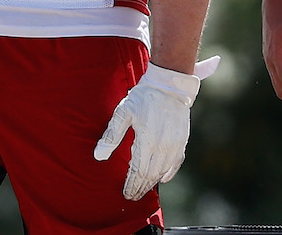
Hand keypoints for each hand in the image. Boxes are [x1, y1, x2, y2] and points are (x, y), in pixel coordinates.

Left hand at [94, 63, 201, 200]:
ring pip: (162, 172)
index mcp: (146, 141)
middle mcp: (163, 147)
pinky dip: (168, 173)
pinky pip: (176, 163)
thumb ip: (111, 136)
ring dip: (152, 182)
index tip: (125, 194)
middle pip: (150, 175)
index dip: (131, 185)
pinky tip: (162, 179)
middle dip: (140, 188)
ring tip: (143, 189)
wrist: (169, 85)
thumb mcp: (123, 113)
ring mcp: (175, 145)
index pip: (138, 171)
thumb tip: (98, 156)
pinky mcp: (182, 141)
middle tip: (132, 196)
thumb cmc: (143, 97)